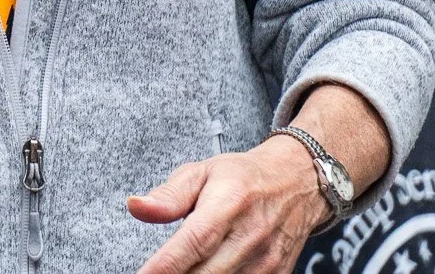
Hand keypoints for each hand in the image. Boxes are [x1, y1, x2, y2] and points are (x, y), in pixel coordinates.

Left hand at [128, 137, 328, 273]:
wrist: (298, 183)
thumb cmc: (243, 178)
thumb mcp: (202, 172)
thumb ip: (168, 195)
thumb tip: (136, 207)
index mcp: (228, 204)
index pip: (194, 242)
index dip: (165, 265)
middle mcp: (251, 237)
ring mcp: (267, 262)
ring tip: (176, 272)